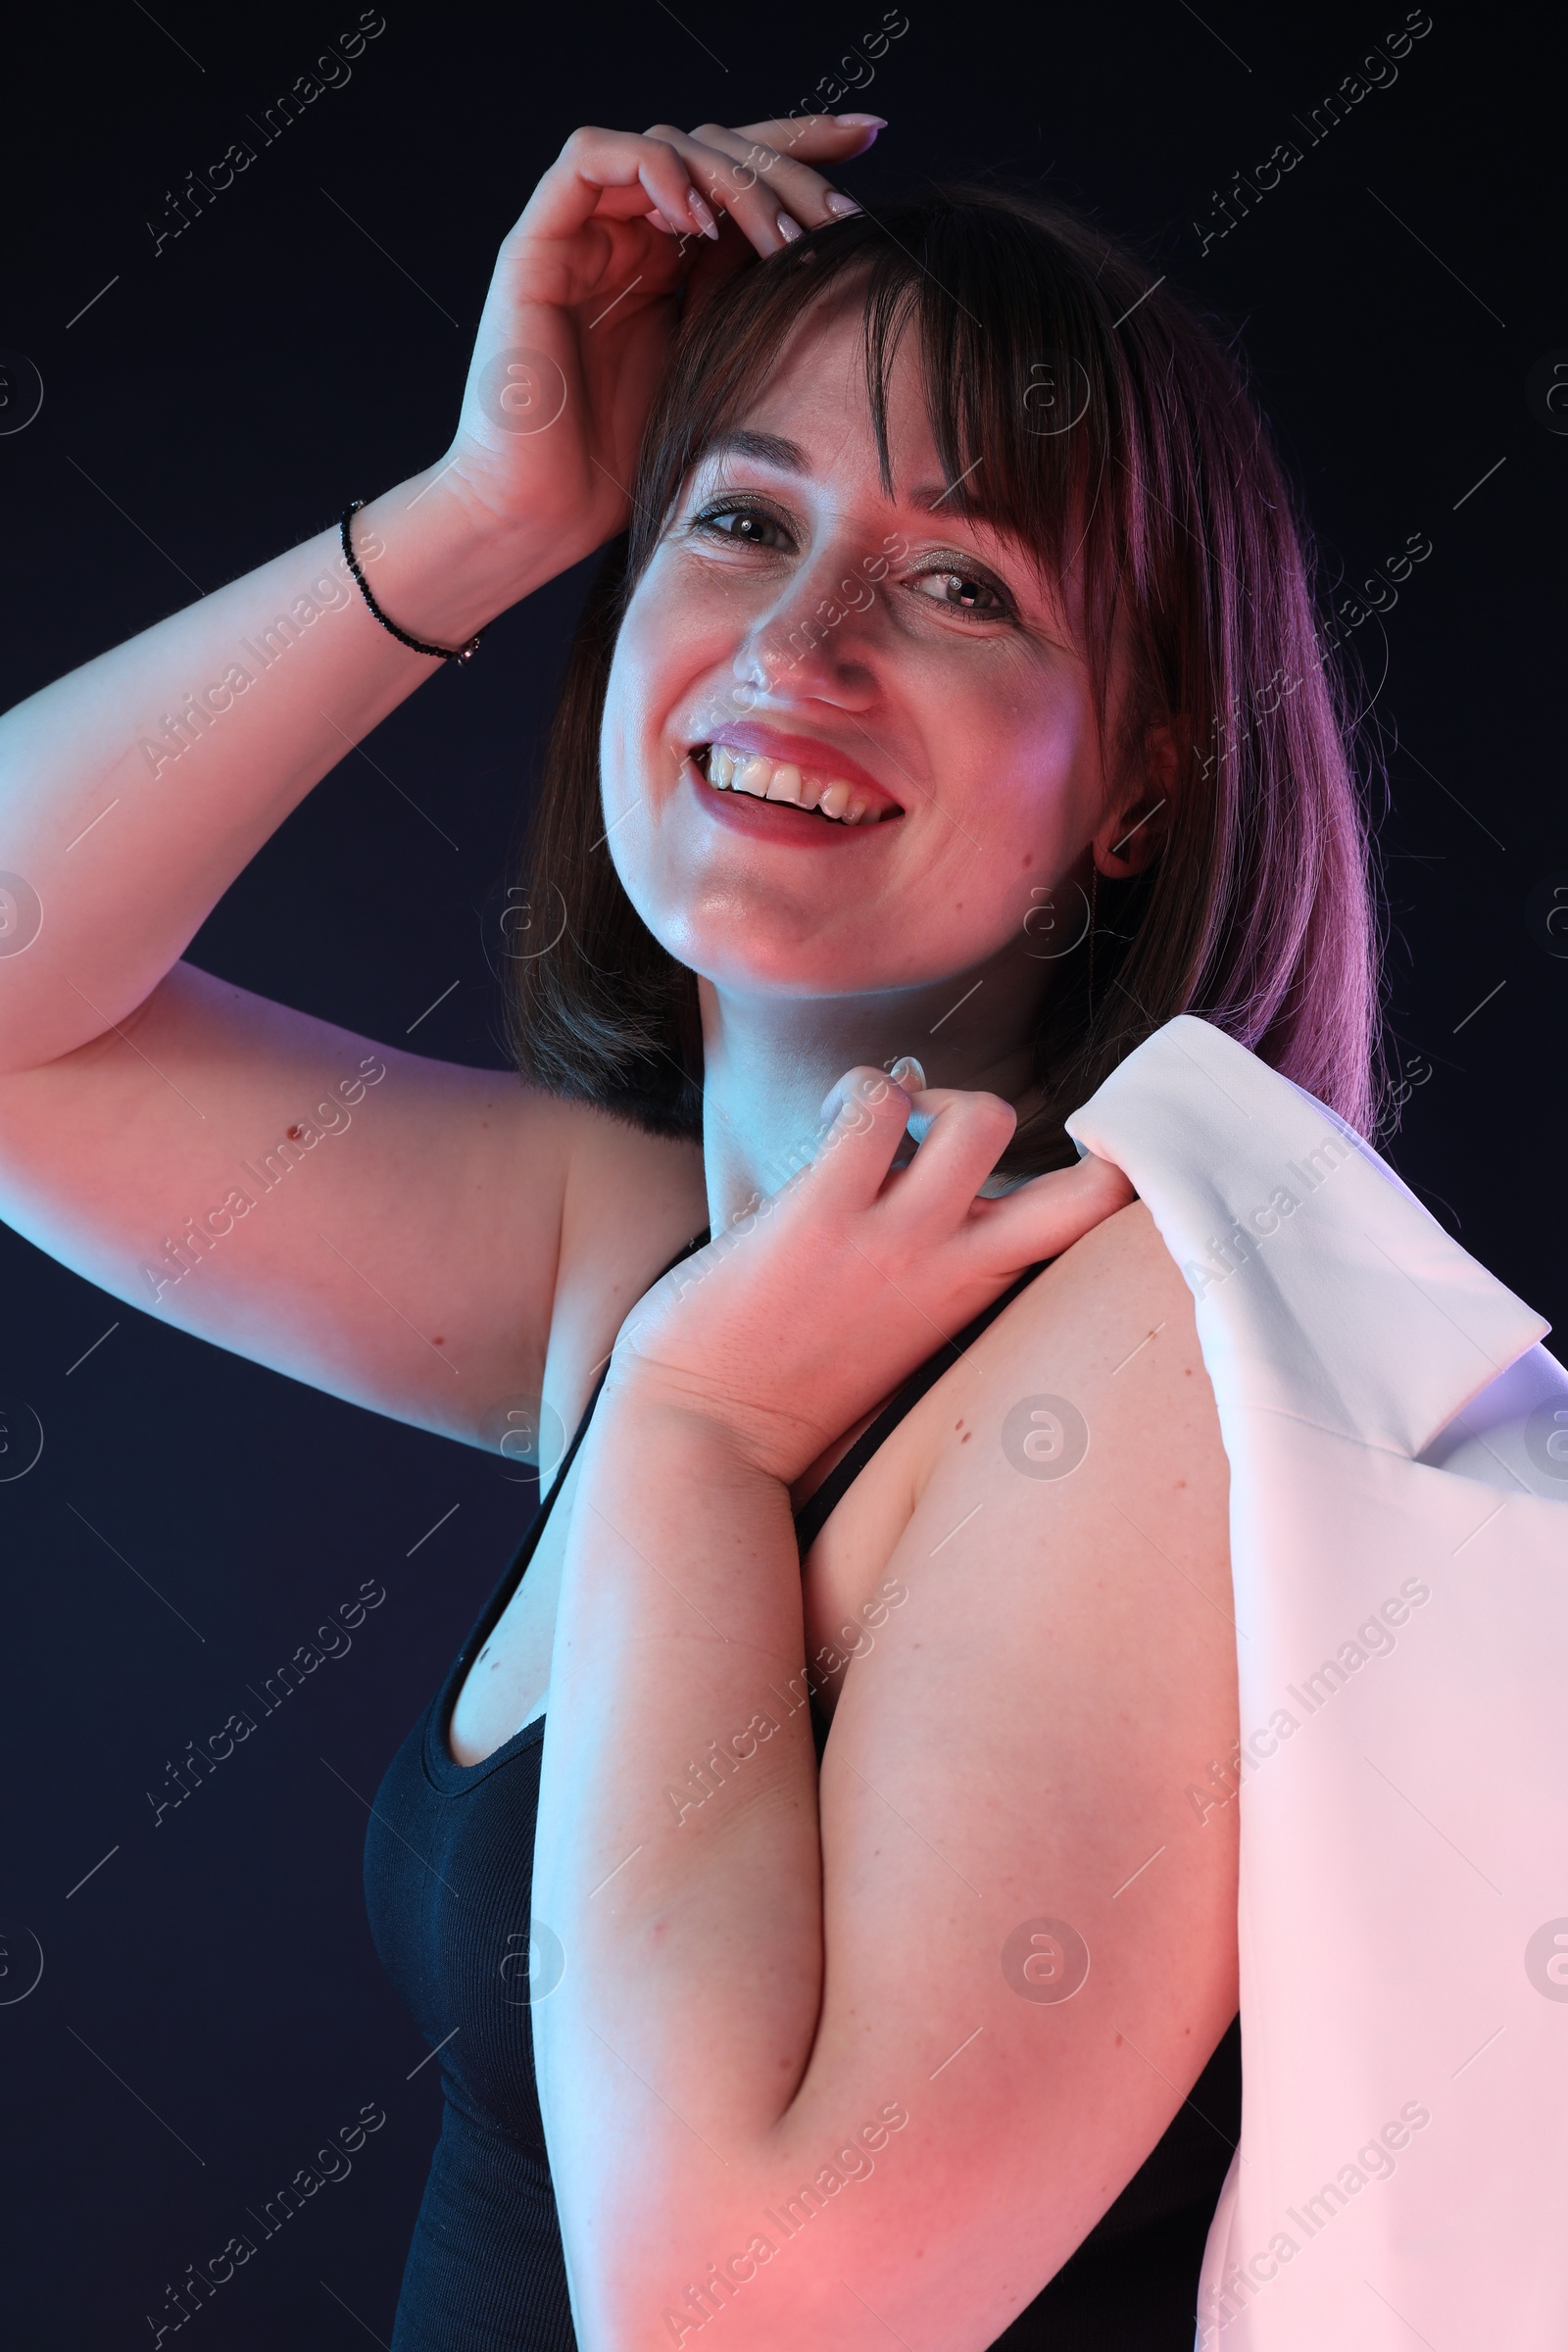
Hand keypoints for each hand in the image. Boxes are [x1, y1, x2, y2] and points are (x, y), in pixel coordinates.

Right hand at [440, 114, 881, 568]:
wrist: (546, 516)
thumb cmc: (628, 469)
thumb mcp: (720, 367)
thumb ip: (750, 293)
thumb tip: (824, 234)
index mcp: (670, 264)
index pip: (739, 176)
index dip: (802, 147)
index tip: (872, 142)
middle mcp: (627, 239)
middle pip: (712, 148)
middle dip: (786, 166)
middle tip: (838, 212)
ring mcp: (582, 237)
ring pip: (665, 144)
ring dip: (731, 176)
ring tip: (776, 235)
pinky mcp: (537, 244)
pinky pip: (591, 158)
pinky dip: (653, 169)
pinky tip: (698, 219)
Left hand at [609, 1066, 1135, 1484]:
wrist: (702, 1441)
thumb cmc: (788, 1387)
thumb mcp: (901, 1338)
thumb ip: (937, 1272)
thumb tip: (935, 1178)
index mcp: (983, 1300)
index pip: (1099, 1236)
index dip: (1114, 1181)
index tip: (1054, 1159)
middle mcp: (958, 1272)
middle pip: (1090, 1186)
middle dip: (1048, 1139)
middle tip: (948, 1140)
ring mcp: (895, 1244)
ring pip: (982, 1119)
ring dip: (937, 1094)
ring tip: (884, 1123)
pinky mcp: (822, 1217)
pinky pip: (876, 1102)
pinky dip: (861, 1086)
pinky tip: (827, 1118)